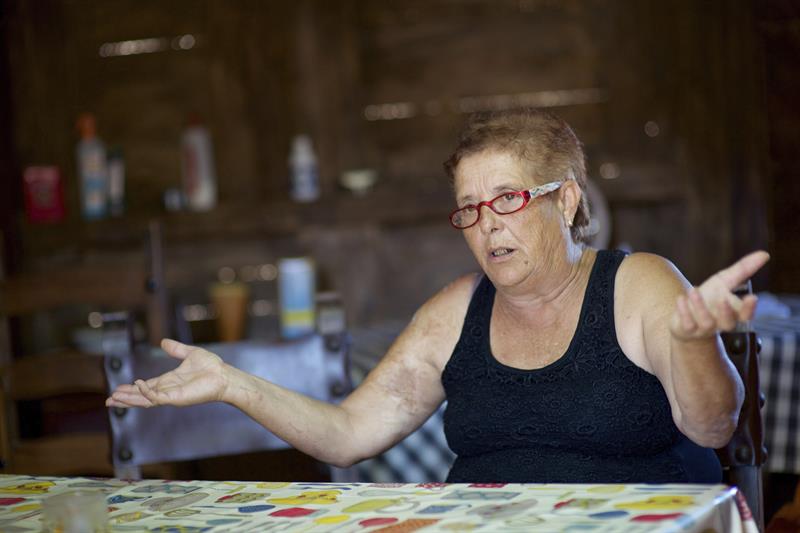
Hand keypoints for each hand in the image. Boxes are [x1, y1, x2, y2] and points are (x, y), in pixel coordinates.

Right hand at [105, 339, 227, 407]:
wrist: (224, 375)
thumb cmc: (211, 367)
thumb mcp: (189, 353)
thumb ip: (176, 349)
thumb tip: (163, 342)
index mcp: (169, 381)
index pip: (146, 386)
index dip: (132, 389)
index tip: (117, 389)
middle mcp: (168, 390)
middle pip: (142, 396)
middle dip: (126, 398)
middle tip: (109, 399)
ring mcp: (171, 395)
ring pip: (145, 400)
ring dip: (130, 399)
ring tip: (114, 399)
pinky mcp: (177, 398)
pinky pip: (157, 397)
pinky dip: (146, 392)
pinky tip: (138, 384)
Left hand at [670, 250, 769, 341]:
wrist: (686, 320)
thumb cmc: (710, 298)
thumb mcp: (724, 281)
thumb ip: (743, 270)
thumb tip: (764, 255)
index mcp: (732, 313)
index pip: (745, 315)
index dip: (749, 308)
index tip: (752, 297)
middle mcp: (720, 323)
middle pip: (728, 323)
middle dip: (726, 312)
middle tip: (723, 298)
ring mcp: (703, 328)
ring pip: (706, 322)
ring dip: (700, 306)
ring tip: (693, 289)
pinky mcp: (687, 329)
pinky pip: (687, 324)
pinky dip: (684, 311)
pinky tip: (681, 299)